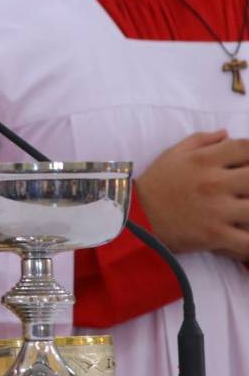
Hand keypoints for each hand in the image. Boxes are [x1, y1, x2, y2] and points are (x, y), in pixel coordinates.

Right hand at [135, 130, 248, 258]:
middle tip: (242, 189)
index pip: (244, 148)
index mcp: (203, 160)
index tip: (244, 164)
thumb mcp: (172, 154)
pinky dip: (248, 241)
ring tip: (242, 211)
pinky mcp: (216, 235)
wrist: (136, 217)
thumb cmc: (156, 184)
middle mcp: (213, 182)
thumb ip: (200, 140)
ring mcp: (217, 210)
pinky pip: (246, 242)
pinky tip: (242, 234)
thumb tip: (226, 133)